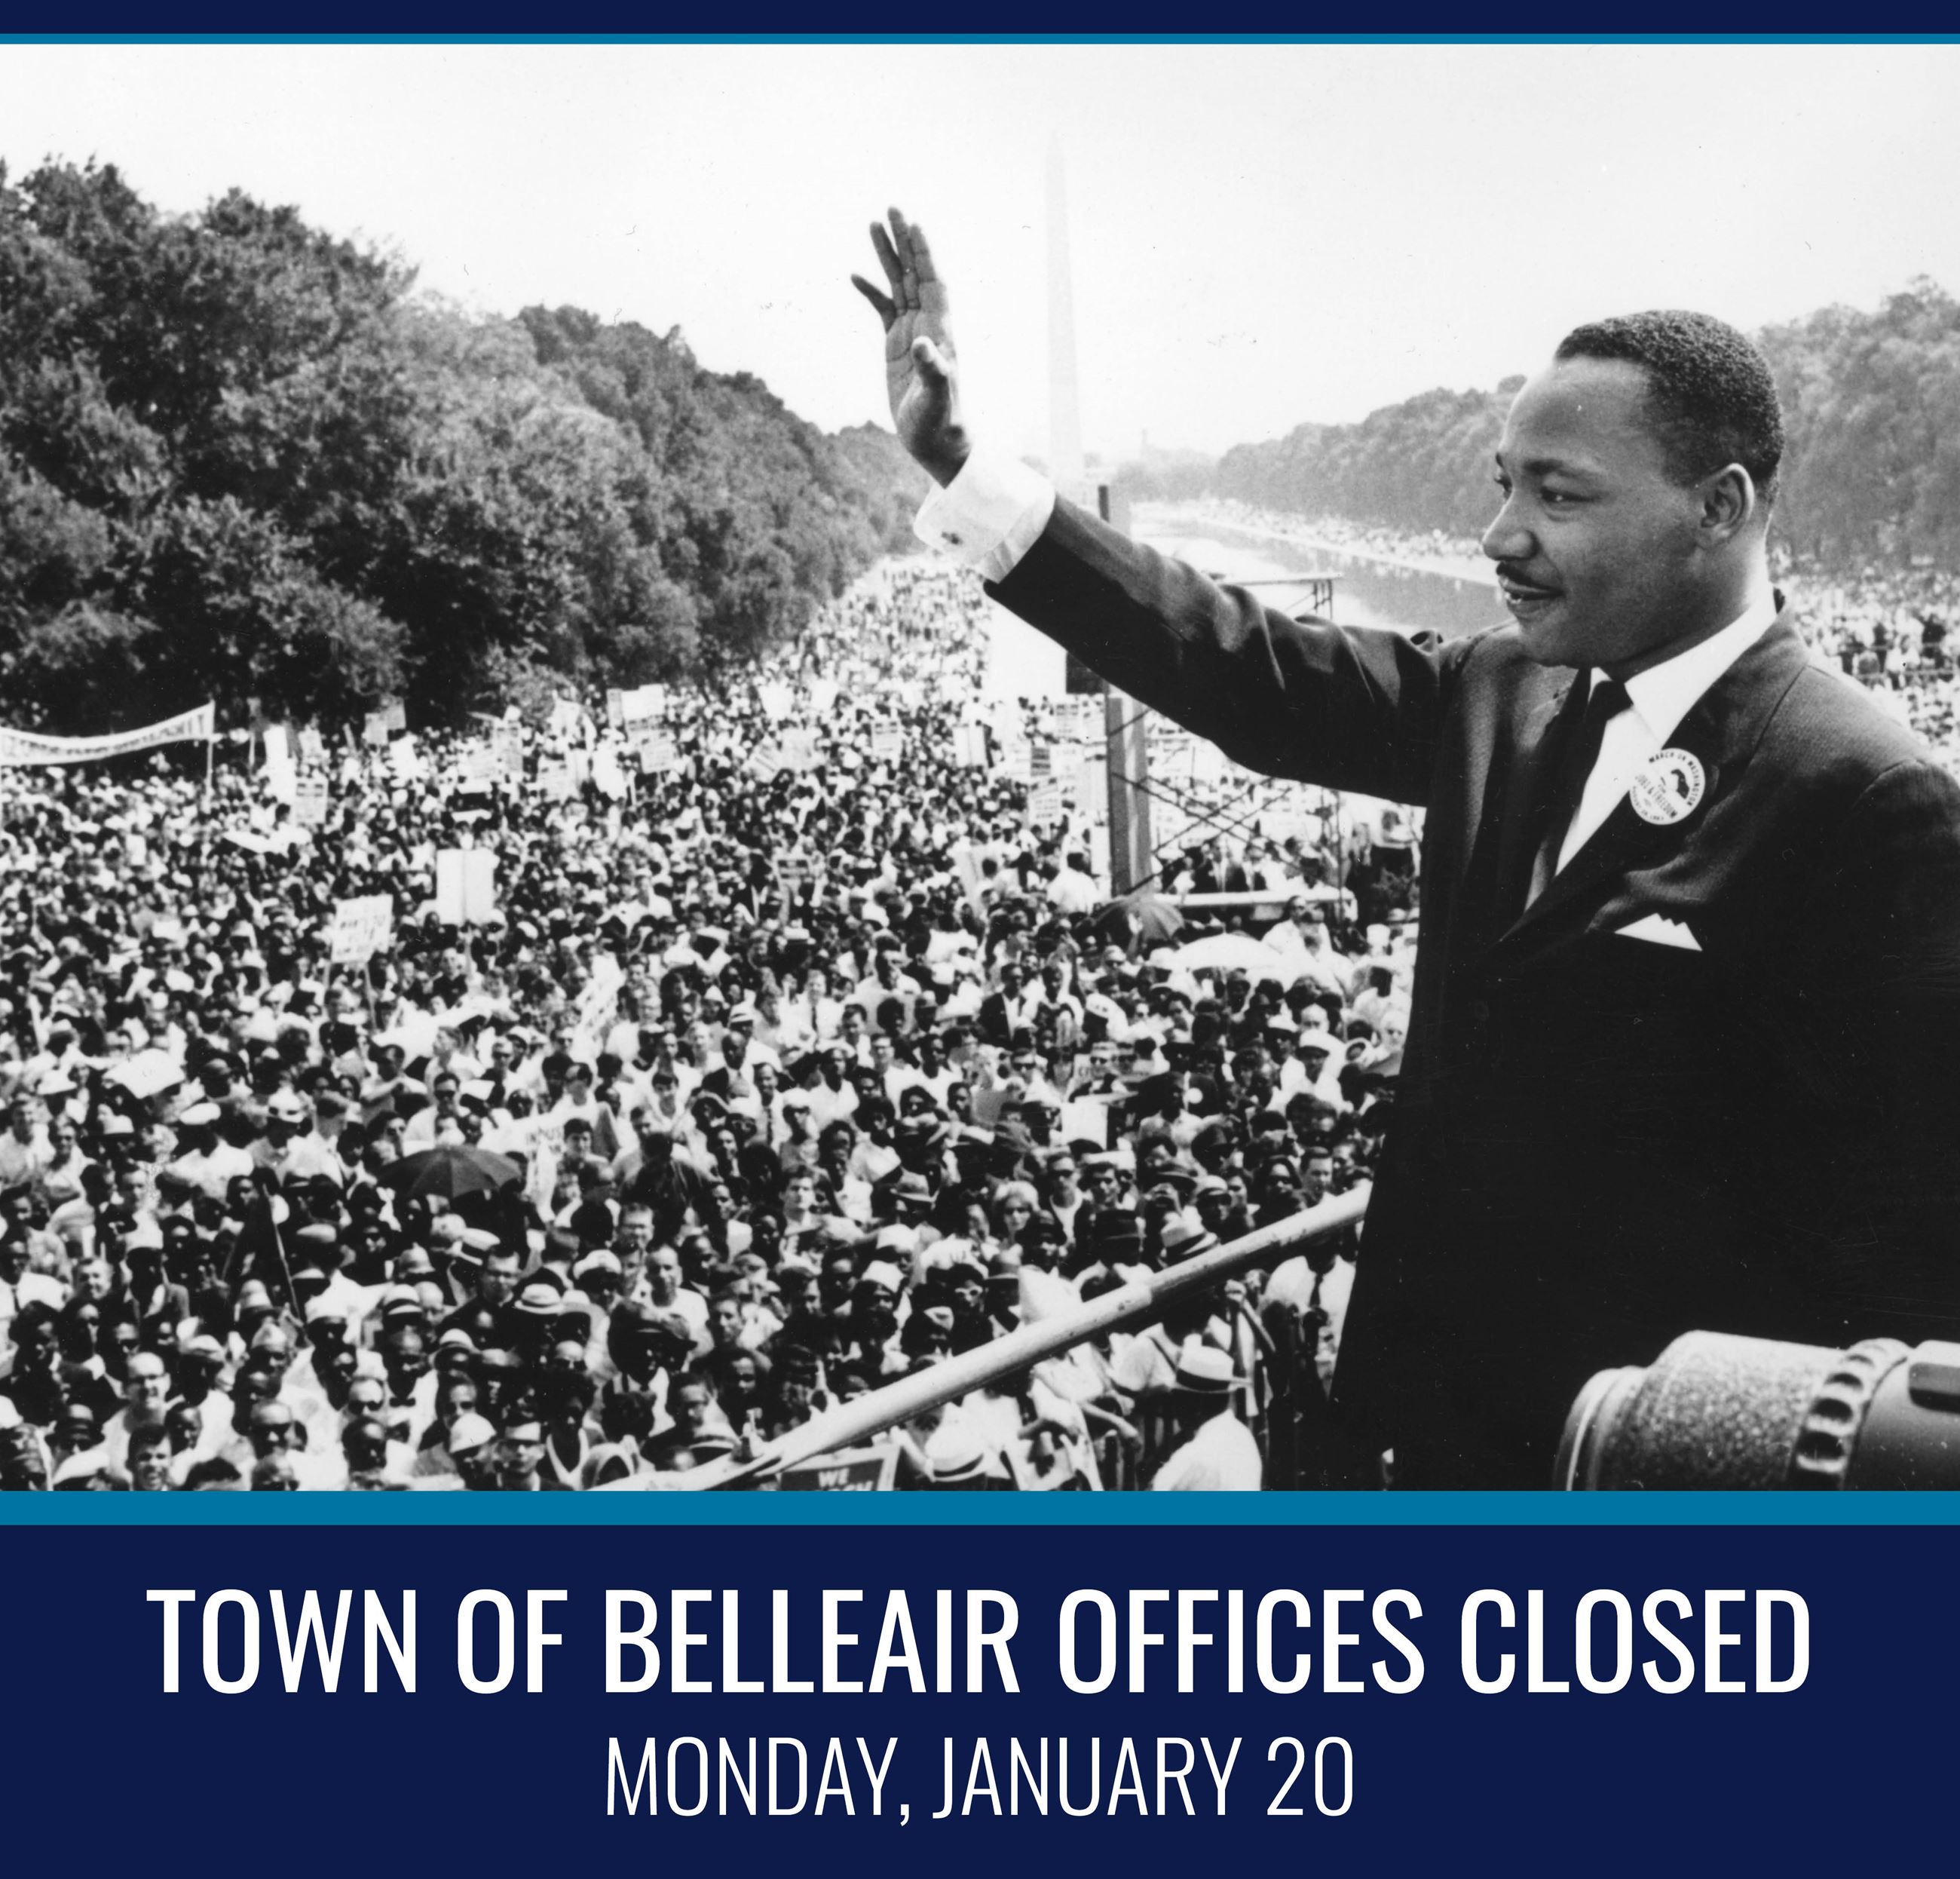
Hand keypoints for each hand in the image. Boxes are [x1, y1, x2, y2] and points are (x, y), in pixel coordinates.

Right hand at [852, 208, 970, 485]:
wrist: (935, 441)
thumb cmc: (940, 422)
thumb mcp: (935, 398)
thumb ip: (933, 371)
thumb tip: (923, 345)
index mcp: (940, 330)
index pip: (933, 281)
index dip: (924, 254)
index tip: (914, 224)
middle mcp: (928, 324)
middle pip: (915, 273)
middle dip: (903, 241)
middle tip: (891, 208)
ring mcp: (911, 332)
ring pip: (898, 284)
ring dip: (887, 256)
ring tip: (872, 224)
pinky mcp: (896, 346)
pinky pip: (883, 309)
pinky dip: (870, 292)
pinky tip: (854, 276)